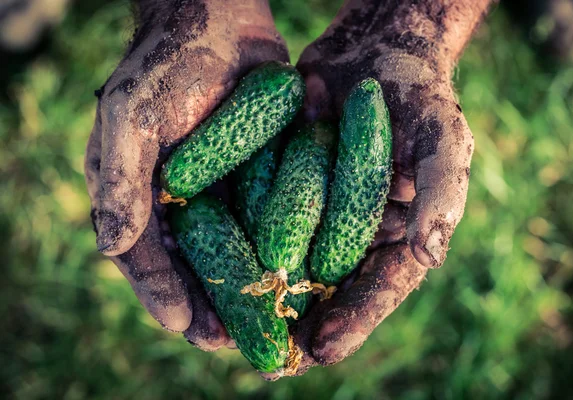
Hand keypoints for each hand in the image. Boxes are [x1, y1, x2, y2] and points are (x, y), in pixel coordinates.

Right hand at [84, 0, 288, 344]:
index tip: (187, 327)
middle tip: (232, 341)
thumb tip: (109, 247)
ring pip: (233, 252)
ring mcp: (221, 190)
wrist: (217, 21)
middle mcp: (180, 202)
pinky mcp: (257, 175)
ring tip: (269, 320)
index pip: (147, 257)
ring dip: (248, 288)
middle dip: (212, 304)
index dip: (164, 294)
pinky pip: (266, 218)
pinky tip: (300, 271)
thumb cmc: (166, 67)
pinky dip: (279, 246)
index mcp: (140, 195)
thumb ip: (121, 181)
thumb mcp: (132, 119)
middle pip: (194, 266)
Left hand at [269, 0, 489, 376]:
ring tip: (235, 329)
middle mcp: (355, 231)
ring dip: (265, 294)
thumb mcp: (443, 140)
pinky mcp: (286, 184)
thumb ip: (440, 195)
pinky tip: (215, 266)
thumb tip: (429, 256)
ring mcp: (319, 210)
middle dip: (301, 322)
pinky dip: (243, 241)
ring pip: (291, 261)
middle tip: (271, 359)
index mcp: (397, 234)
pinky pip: (263, 217)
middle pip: (329, 287)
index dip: (353, 320)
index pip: (378, 287)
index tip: (321, 349)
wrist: (375, 49)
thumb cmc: (420, 96)